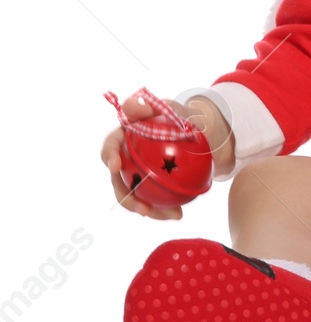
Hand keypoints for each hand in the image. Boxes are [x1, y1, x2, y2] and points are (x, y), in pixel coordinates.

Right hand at [102, 92, 232, 219]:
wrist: (191, 131)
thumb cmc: (173, 117)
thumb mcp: (164, 107)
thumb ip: (147, 107)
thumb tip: (131, 105)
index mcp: (121, 139)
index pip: (109, 147)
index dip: (108, 157)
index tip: (114, 166)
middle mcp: (123, 160)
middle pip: (118, 181)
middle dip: (126, 199)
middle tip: (143, 209)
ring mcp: (134, 175)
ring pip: (135, 196)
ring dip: (147, 209)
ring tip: (169, 216)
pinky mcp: (147, 186)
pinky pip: (152, 199)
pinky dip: (163, 209)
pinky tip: (178, 214)